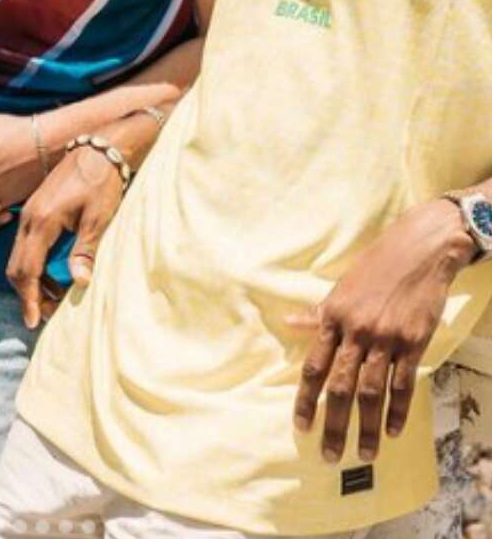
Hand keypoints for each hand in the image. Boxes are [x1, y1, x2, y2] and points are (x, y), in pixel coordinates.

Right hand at [7, 143, 124, 328]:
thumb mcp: (98, 219)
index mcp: (41, 221)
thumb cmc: (101, 183)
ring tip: (54, 299)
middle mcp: (28, 218)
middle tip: (46, 316)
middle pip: (16, 266)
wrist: (97, 150)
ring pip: (19, 257)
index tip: (34, 321)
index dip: (29, 298)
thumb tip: (80, 283)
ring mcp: (29, 214)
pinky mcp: (35, 211)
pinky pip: (26, 246)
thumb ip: (85, 251)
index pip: (27, 269)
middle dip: (27, 294)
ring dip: (32, 281)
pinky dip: (35, 266)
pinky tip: (54, 275)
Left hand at [288, 199, 476, 463]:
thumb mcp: (340, 288)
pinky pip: (403, 382)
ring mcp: (386, 338)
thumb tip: (288, 323)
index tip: (300, 426)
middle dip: (333, 423)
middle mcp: (356, 331)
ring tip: (362, 455)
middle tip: (328, 455)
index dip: (306, 398)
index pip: (314, 366)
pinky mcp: (414, 342)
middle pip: (341, 386)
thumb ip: (319, 314)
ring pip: (372, 391)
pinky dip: (397, 409)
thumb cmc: (375, 269)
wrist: (418, 251)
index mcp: (333, 317)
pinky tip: (390, 431)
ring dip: (365, 426)